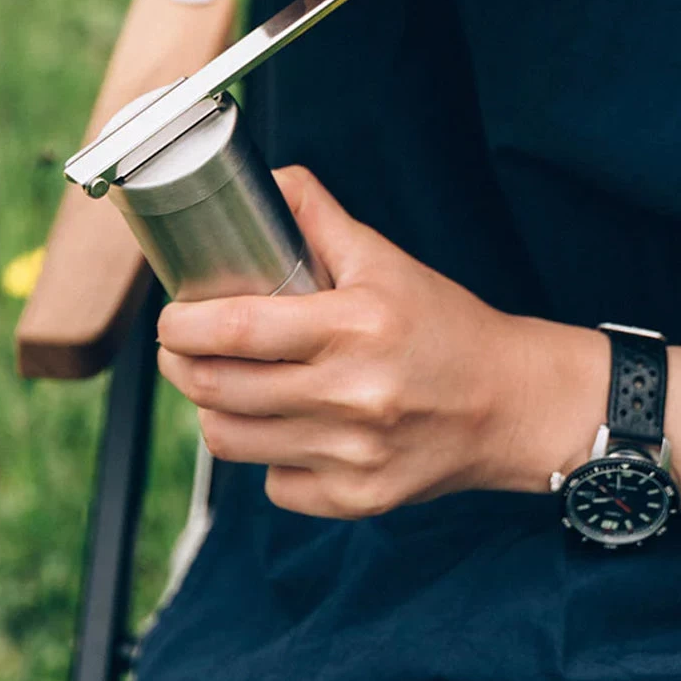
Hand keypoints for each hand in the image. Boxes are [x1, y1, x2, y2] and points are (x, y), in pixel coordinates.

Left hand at [158, 167, 607, 519]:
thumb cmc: (443, 324)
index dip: (183, 325)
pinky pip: (274, 483)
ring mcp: (353, 455)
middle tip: (179, 349)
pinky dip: (266, 456)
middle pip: (218, 390)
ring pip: (231, 441)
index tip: (170, 317)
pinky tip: (285, 429)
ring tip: (223, 385)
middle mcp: (352, 396)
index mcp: (354, 326)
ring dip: (212, 409)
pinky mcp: (358, 499)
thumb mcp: (384, 259)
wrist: (510, 402)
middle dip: (178, 366)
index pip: (237, 329)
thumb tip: (270, 181)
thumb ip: (319, 217)